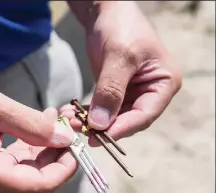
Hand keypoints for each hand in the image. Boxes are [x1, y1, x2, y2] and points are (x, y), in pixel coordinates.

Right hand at [0, 71, 77, 192]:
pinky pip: (14, 170)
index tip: (77, 146)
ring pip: (27, 176)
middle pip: (35, 183)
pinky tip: (39, 129)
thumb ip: (33, 125)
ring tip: (56, 122)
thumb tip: (66, 138)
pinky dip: (30, 152)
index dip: (64, 169)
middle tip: (69, 129)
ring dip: (45, 152)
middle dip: (57, 157)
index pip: (38, 186)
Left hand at [64, 1, 181, 144]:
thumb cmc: (122, 27)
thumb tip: (100, 124)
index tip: (100, 137)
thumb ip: (111, 90)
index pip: (145, 115)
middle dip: (103, 127)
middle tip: (79, 131)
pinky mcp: (115, 92)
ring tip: (71, 121)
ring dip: (91, 122)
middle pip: (127, 119)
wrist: (107, 12)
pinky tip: (72, 113)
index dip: (123, 128)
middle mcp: (150, 92)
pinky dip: (87, 113)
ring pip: (112, 117)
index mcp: (163, 84)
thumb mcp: (119, 57)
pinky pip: (102, 108)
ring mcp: (132, 94)